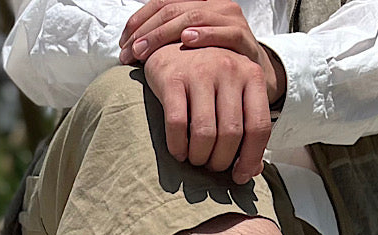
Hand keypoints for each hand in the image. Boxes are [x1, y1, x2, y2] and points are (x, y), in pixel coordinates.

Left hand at [120, 0, 285, 105]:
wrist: (254, 84)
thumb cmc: (215, 71)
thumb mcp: (188, 57)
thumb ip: (165, 50)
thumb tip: (127, 55)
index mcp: (197, 7)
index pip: (162, 3)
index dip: (140, 20)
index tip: (123, 44)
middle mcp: (213, 7)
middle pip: (173, 9)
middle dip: (148, 31)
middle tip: (130, 53)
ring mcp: (230, 20)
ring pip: (194, 16)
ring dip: (166, 33)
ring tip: (146, 50)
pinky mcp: (245, 38)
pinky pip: (224, 32)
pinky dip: (205, 35)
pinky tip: (186, 41)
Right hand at [142, 43, 271, 182]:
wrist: (172, 42)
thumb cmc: (208, 76)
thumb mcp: (234, 93)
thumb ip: (247, 126)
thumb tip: (253, 170)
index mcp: (251, 75)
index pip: (259, 127)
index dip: (250, 159)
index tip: (239, 176)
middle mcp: (229, 70)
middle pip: (231, 135)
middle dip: (220, 161)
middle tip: (211, 165)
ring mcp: (200, 72)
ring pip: (205, 133)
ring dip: (199, 157)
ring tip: (195, 159)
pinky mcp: (172, 79)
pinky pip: (177, 125)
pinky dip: (178, 147)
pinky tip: (179, 152)